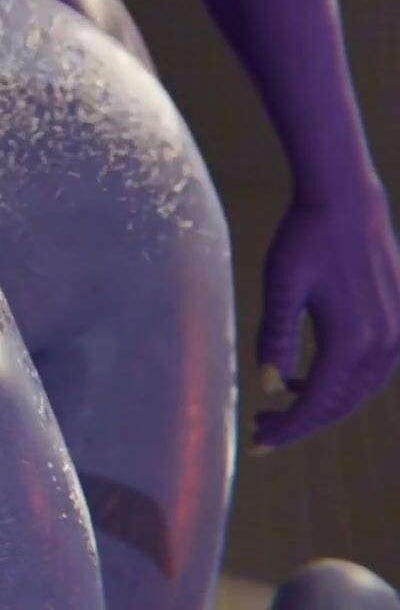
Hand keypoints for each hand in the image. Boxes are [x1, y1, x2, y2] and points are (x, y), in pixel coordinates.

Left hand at [253, 190, 399, 448]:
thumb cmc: (305, 238)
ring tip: (280, 401)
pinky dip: (342, 380)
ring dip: (322, 401)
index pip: (318, 403)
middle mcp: (383, 342)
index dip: (289, 429)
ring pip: (360, 388)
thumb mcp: (280, 286)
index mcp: (352, 340)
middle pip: (341, 402)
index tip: (259, 445)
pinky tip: (307, 374)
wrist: (346, 201)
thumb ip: (276, 337)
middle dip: (302, 421)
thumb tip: (268, 386)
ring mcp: (397, 332)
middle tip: (262, 426)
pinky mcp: (399, 318)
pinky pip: (373, 368)